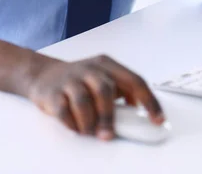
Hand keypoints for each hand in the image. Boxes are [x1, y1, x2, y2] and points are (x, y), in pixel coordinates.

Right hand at [25, 53, 164, 139]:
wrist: (43, 74)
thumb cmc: (79, 80)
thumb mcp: (102, 79)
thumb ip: (121, 92)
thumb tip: (140, 115)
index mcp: (106, 65)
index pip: (134, 80)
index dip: (148, 101)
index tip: (157, 120)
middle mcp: (89, 69)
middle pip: (105, 89)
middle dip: (109, 116)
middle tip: (109, 135)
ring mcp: (70, 79)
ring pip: (83, 100)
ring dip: (89, 122)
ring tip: (90, 132)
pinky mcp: (53, 92)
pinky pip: (63, 110)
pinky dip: (71, 123)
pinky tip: (75, 127)